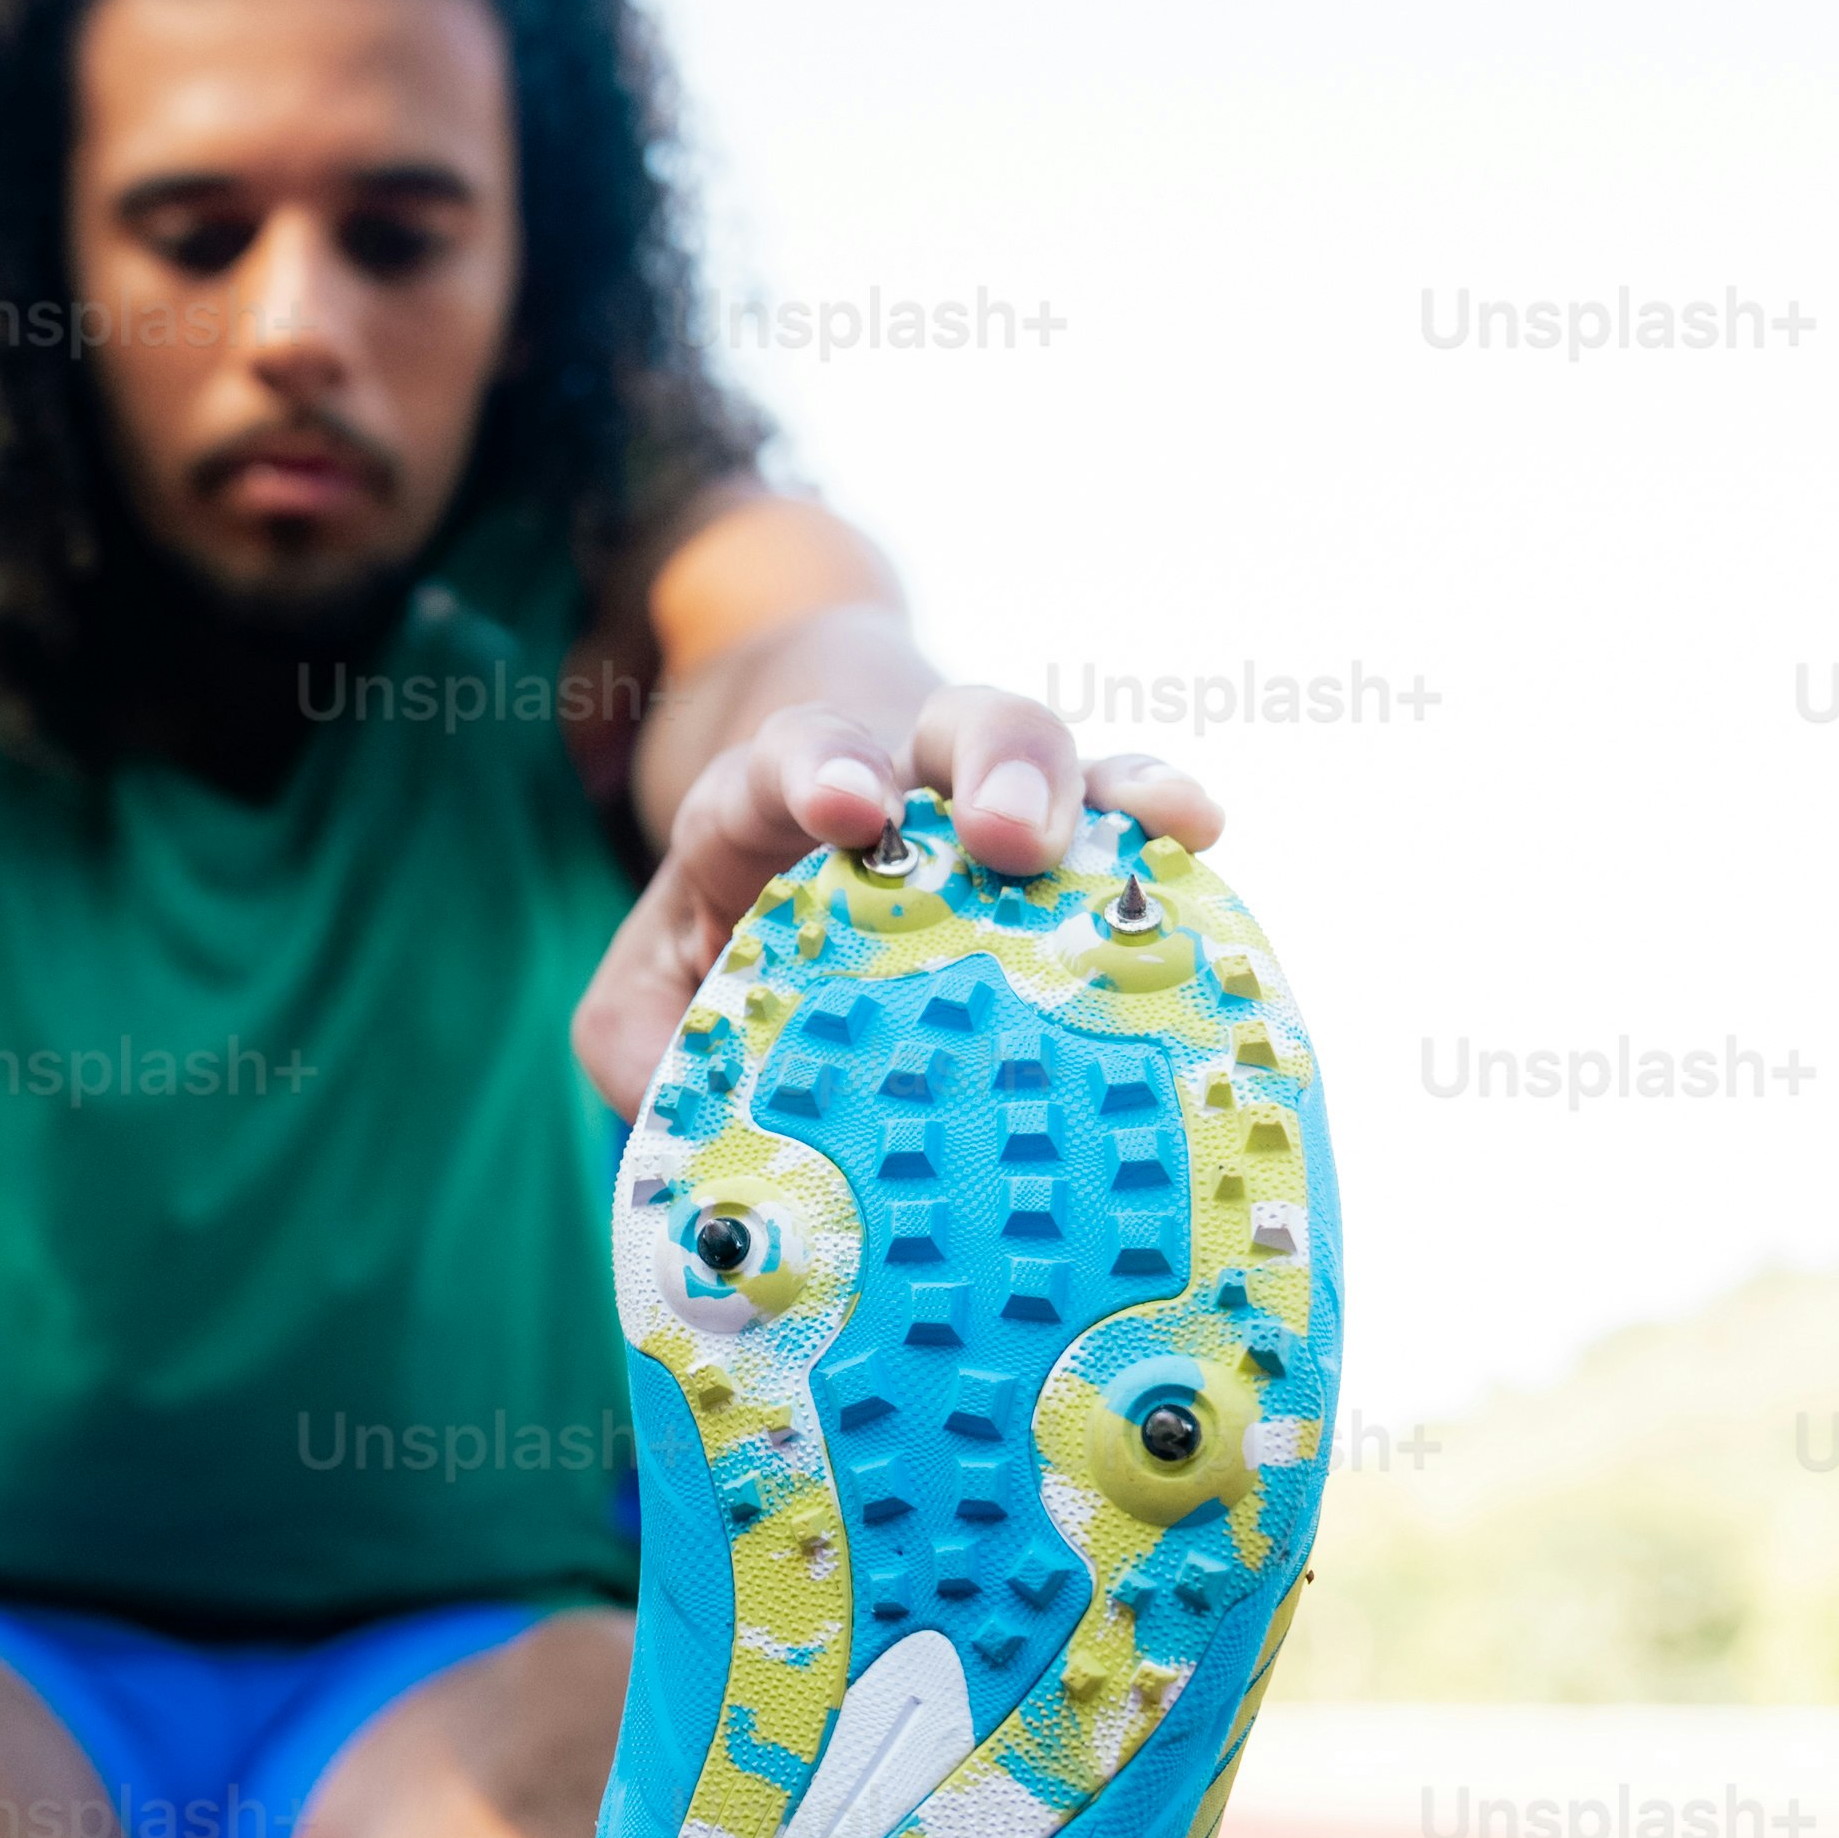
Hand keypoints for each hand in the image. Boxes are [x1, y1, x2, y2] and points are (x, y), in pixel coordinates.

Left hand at [570, 687, 1222, 1120]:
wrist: (798, 841)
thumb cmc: (724, 926)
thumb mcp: (648, 978)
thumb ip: (637, 1036)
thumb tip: (681, 1110)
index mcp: (776, 802)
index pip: (793, 761)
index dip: (823, 771)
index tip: (850, 807)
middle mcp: (899, 780)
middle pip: (957, 727)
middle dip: (995, 768)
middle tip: (1016, 834)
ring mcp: (992, 799)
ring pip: (1055, 756)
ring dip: (1100, 789)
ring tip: (1157, 823)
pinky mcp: (1069, 837)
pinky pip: (1125, 816)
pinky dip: (1163, 815)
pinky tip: (1201, 831)